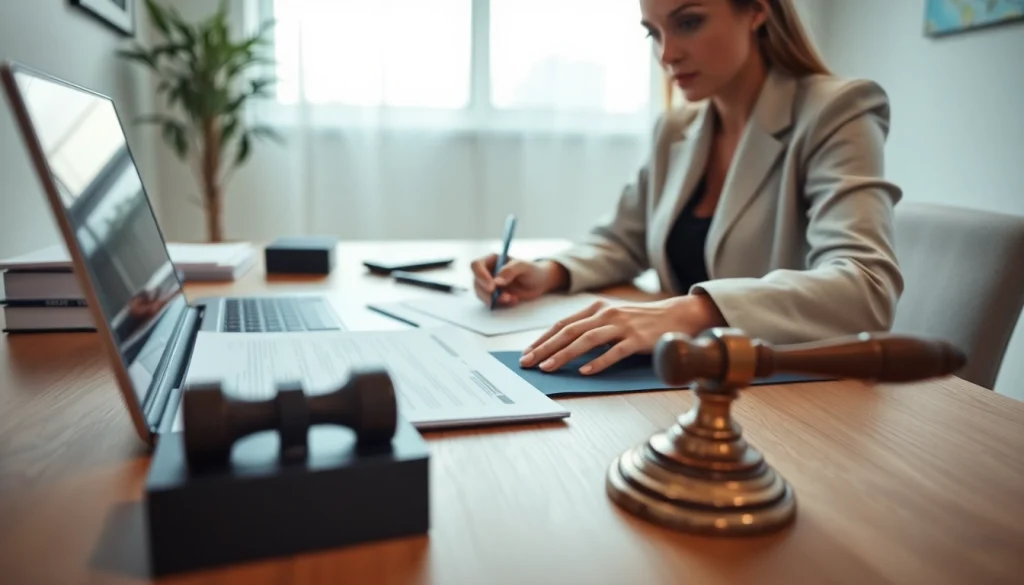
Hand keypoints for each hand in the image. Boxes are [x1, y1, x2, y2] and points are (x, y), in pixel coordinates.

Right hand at [470, 255, 565, 306]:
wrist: (540, 283)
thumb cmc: (532, 270)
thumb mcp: (524, 267)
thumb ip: (510, 270)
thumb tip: (497, 281)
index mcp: (492, 260)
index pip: (476, 265)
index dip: (480, 276)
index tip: (492, 286)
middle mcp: (488, 272)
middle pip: (476, 282)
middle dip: (488, 292)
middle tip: (503, 296)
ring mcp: (490, 285)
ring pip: (481, 294)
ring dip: (494, 299)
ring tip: (511, 298)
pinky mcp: (494, 296)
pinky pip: (490, 302)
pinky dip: (500, 304)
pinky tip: (513, 300)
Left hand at [519, 295, 725, 374]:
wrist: (675, 316)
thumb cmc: (639, 321)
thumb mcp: (612, 318)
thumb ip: (590, 327)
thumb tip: (562, 346)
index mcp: (597, 308)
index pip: (563, 324)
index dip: (543, 338)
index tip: (527, 353)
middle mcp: (606, 314)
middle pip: (569, 331)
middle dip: (545, 348)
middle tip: (528, 363)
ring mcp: (622, 326)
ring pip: (586, 340)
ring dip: (564, 355)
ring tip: (548, 368)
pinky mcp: (637, 339)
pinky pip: (614, 352)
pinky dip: (598, 362)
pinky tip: (585, 371)